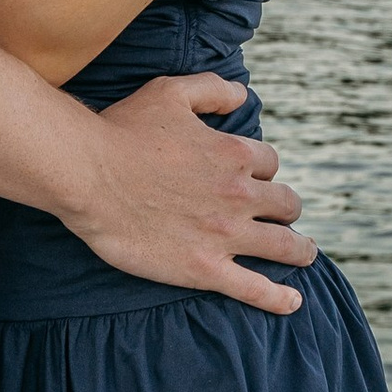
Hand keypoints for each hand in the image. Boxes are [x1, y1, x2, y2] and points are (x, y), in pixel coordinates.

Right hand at [62, 73, 314, 315]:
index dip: (262, 170)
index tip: (252, 178)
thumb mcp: (170, 92)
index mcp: (234, 154)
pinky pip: (254, 288)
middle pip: (285, 203)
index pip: (269, 163)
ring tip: (304, 254)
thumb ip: (212, 89)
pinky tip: (293, 302)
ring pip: (284, 245)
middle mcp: (238, 194)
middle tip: (278, 217)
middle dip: (284, 208)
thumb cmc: (122, 130)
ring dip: (299, 249)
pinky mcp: (205, 269)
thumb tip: (243, 94)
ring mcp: (225, 235)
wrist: (87, 174)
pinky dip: (279, 297)